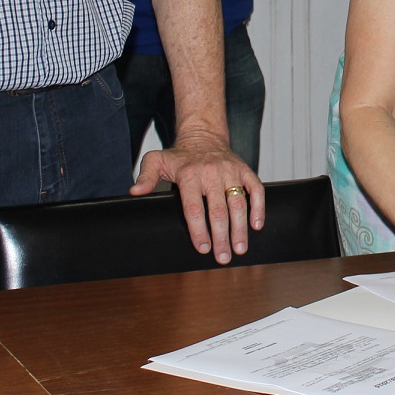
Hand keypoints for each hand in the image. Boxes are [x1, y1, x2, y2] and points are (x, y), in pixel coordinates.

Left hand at [132, 131, 263, 262]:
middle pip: (218, 210)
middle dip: (222, 237)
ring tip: (240, 248)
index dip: (198, 230)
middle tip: (223, 257)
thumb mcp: (156, 161)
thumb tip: (135, 192)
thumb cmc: (179, 156)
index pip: (194, 208)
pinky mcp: (245, 170)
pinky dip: (259, 208)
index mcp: (190, 175)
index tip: (202, 248)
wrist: (203, 136)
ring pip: (238, 203)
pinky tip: (256, 225)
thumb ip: (146, 177)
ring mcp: (231, 172)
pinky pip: (256, 190)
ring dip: (240, 228)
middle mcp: (212, 173)